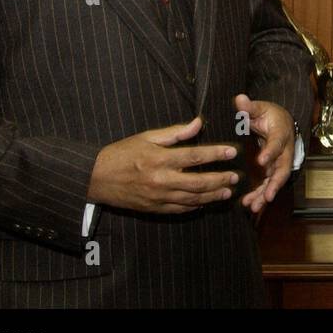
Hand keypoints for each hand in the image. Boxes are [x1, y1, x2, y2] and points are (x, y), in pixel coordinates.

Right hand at [87, 116, 237, 213]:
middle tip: (236, 176)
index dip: (216, 154)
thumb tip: (198, 122)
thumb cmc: (122, 153)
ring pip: (191, 199)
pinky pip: (179, 210)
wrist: (96, 178)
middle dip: (220, 179)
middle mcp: (160, 180)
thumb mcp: (147, 137)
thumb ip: (175, 132)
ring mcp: (157, 197)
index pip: (194, 156)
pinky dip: (194, 206)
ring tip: (227, 191)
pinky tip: (206, 202)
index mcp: (159, 159)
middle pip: (198, 182)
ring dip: (212, 195)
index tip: (232, 151)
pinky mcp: (153, 208)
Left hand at [234, 94, 294, 213]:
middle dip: (275, 184)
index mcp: (281, 133)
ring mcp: (281, 161)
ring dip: (266, 194)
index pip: (277, 143)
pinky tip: (249, 204)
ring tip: (253, 206)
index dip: (271, 152)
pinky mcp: (274, 169)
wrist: (281, 121)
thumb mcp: (260, 108)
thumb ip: (249, 106)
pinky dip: (261, 194)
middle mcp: (285, 150)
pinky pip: (269, 184)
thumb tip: (239, 99)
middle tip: (266, 196)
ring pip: (276, 180)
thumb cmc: (270, 114)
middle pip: (283, 169)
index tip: (261, 161)